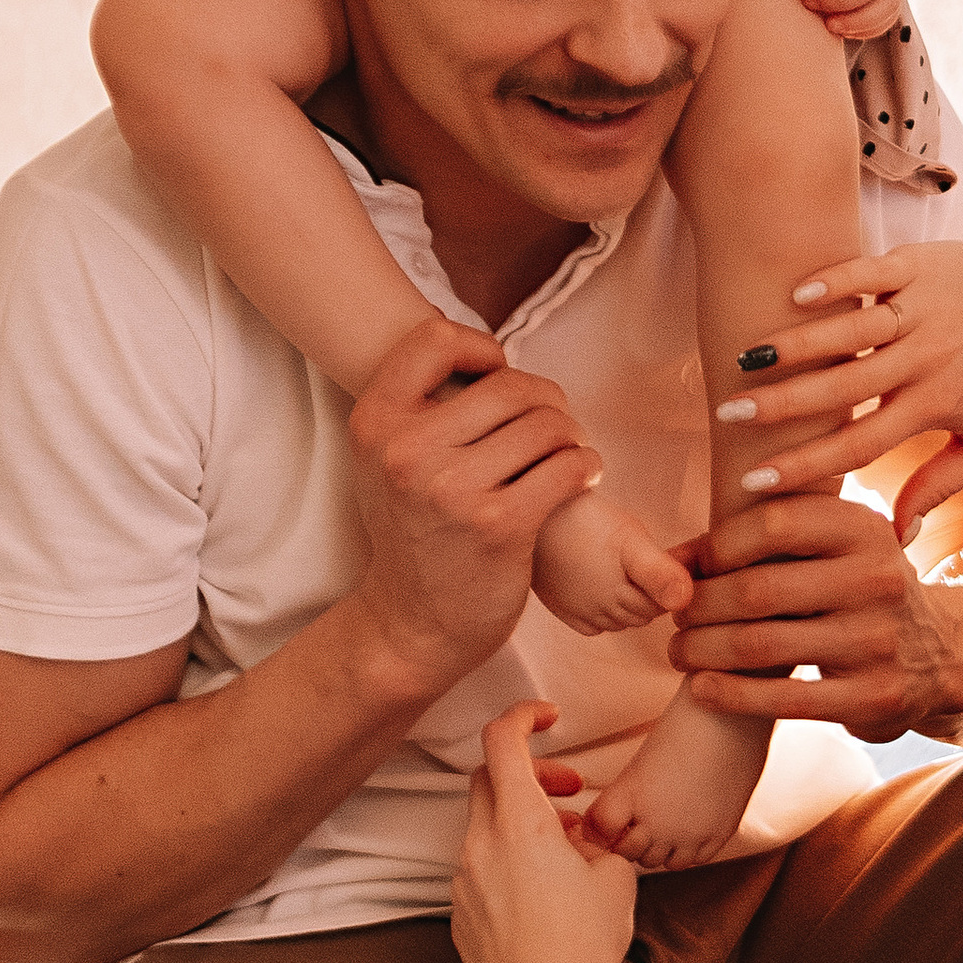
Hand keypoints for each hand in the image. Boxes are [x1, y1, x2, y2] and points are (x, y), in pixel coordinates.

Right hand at [348, 314, 599, 695]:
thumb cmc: (413, 534)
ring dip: (570, 436)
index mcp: (375, 424)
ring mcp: (453, 490)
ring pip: (547, 423)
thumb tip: (489, 357)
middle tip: (552, 425)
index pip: (435, 339)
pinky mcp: (500, 525)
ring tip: (566, 454)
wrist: (411, 624)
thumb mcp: (386, 462)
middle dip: (545, 399)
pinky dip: (587, 466)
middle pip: (508, 383)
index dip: (479, 348)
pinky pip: (569, 466)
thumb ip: (420, 407)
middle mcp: (407, 451)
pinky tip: (582, 477)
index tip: (498, 377)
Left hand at [453, 702, 640, 962]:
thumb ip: (598, 842)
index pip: (502, 741)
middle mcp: (480, 846)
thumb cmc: (585, 947)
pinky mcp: (460, 918)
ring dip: (521, 823)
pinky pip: (479, 871)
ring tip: (567, 851)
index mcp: (519, 824)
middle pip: (488, 780)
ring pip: (484, 829)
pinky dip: (507, 863)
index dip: (522, 716)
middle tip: (568, 791)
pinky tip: (544, 895)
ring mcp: (463, 883)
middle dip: (529, 774)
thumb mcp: (615, 878)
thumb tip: (585, 842)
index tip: (547, 717)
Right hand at [530, 486, 696, 636]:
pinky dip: (602, 611)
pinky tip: (601, 586)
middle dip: (650, 594)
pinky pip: (592, 623)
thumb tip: (686, 600)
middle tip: (650, 561)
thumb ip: (659, 572)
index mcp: (621, 597)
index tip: (673, 559)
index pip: (660, 606)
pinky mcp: (560, 608)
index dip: (670, 584)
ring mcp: (578, 613)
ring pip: (617, 619)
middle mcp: (600, 613)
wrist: (534, 514)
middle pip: (640, 613)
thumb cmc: (585, 520)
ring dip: (627, 602)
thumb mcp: (630, 539)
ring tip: (626, 569)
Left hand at [669, 491, 962, 742]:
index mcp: (864, 528)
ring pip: (760, 646)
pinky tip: (701, 689)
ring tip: (679, 651)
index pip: (772, 523)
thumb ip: (762, 539)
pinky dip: (729, 694)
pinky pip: (782, 700)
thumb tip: (673, 561)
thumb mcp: (833, 546)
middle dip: (699, 606)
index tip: (692, 568)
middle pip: (757, 589)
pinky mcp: (873, 696)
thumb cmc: (854, 590)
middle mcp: (877, 578)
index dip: (717, 547)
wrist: (935, 656)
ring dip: (702, 650)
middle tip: (675, 617)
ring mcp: (877, 640)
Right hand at [716, 244, 962, 534]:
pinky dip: (835, 281)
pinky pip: (871, 272)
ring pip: (852, 329)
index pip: (861, 443)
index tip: (756, 481)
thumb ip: (940, 487)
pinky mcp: (919, 264)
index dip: (806, 465)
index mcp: (935, 403)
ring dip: (796, 343)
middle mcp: (926, 357)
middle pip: (845, 388)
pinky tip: (795, 295)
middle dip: (783, 404)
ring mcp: (922, 308)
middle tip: (729, 415)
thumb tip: (896, 538)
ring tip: (743, 359)